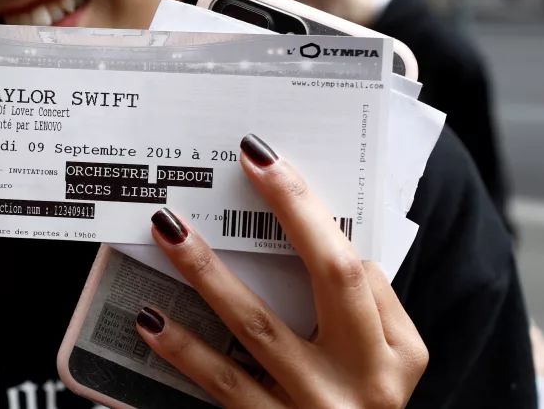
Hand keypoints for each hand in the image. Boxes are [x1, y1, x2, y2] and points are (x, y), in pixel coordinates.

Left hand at [137, 134, 427, 407]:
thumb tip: (323, 238)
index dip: (306, 208)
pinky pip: (221, 389)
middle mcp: (361, 383)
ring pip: (257, 333)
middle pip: (322, 284)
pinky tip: (150, 320)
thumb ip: (368, 303)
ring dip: (209, 276)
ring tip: (167, 233)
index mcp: (393, 355)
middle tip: (244, 160)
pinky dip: (184, 351)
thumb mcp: (392, 360)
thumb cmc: (363, 398)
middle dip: (278, 219)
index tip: (262, 159)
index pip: (351, 267)